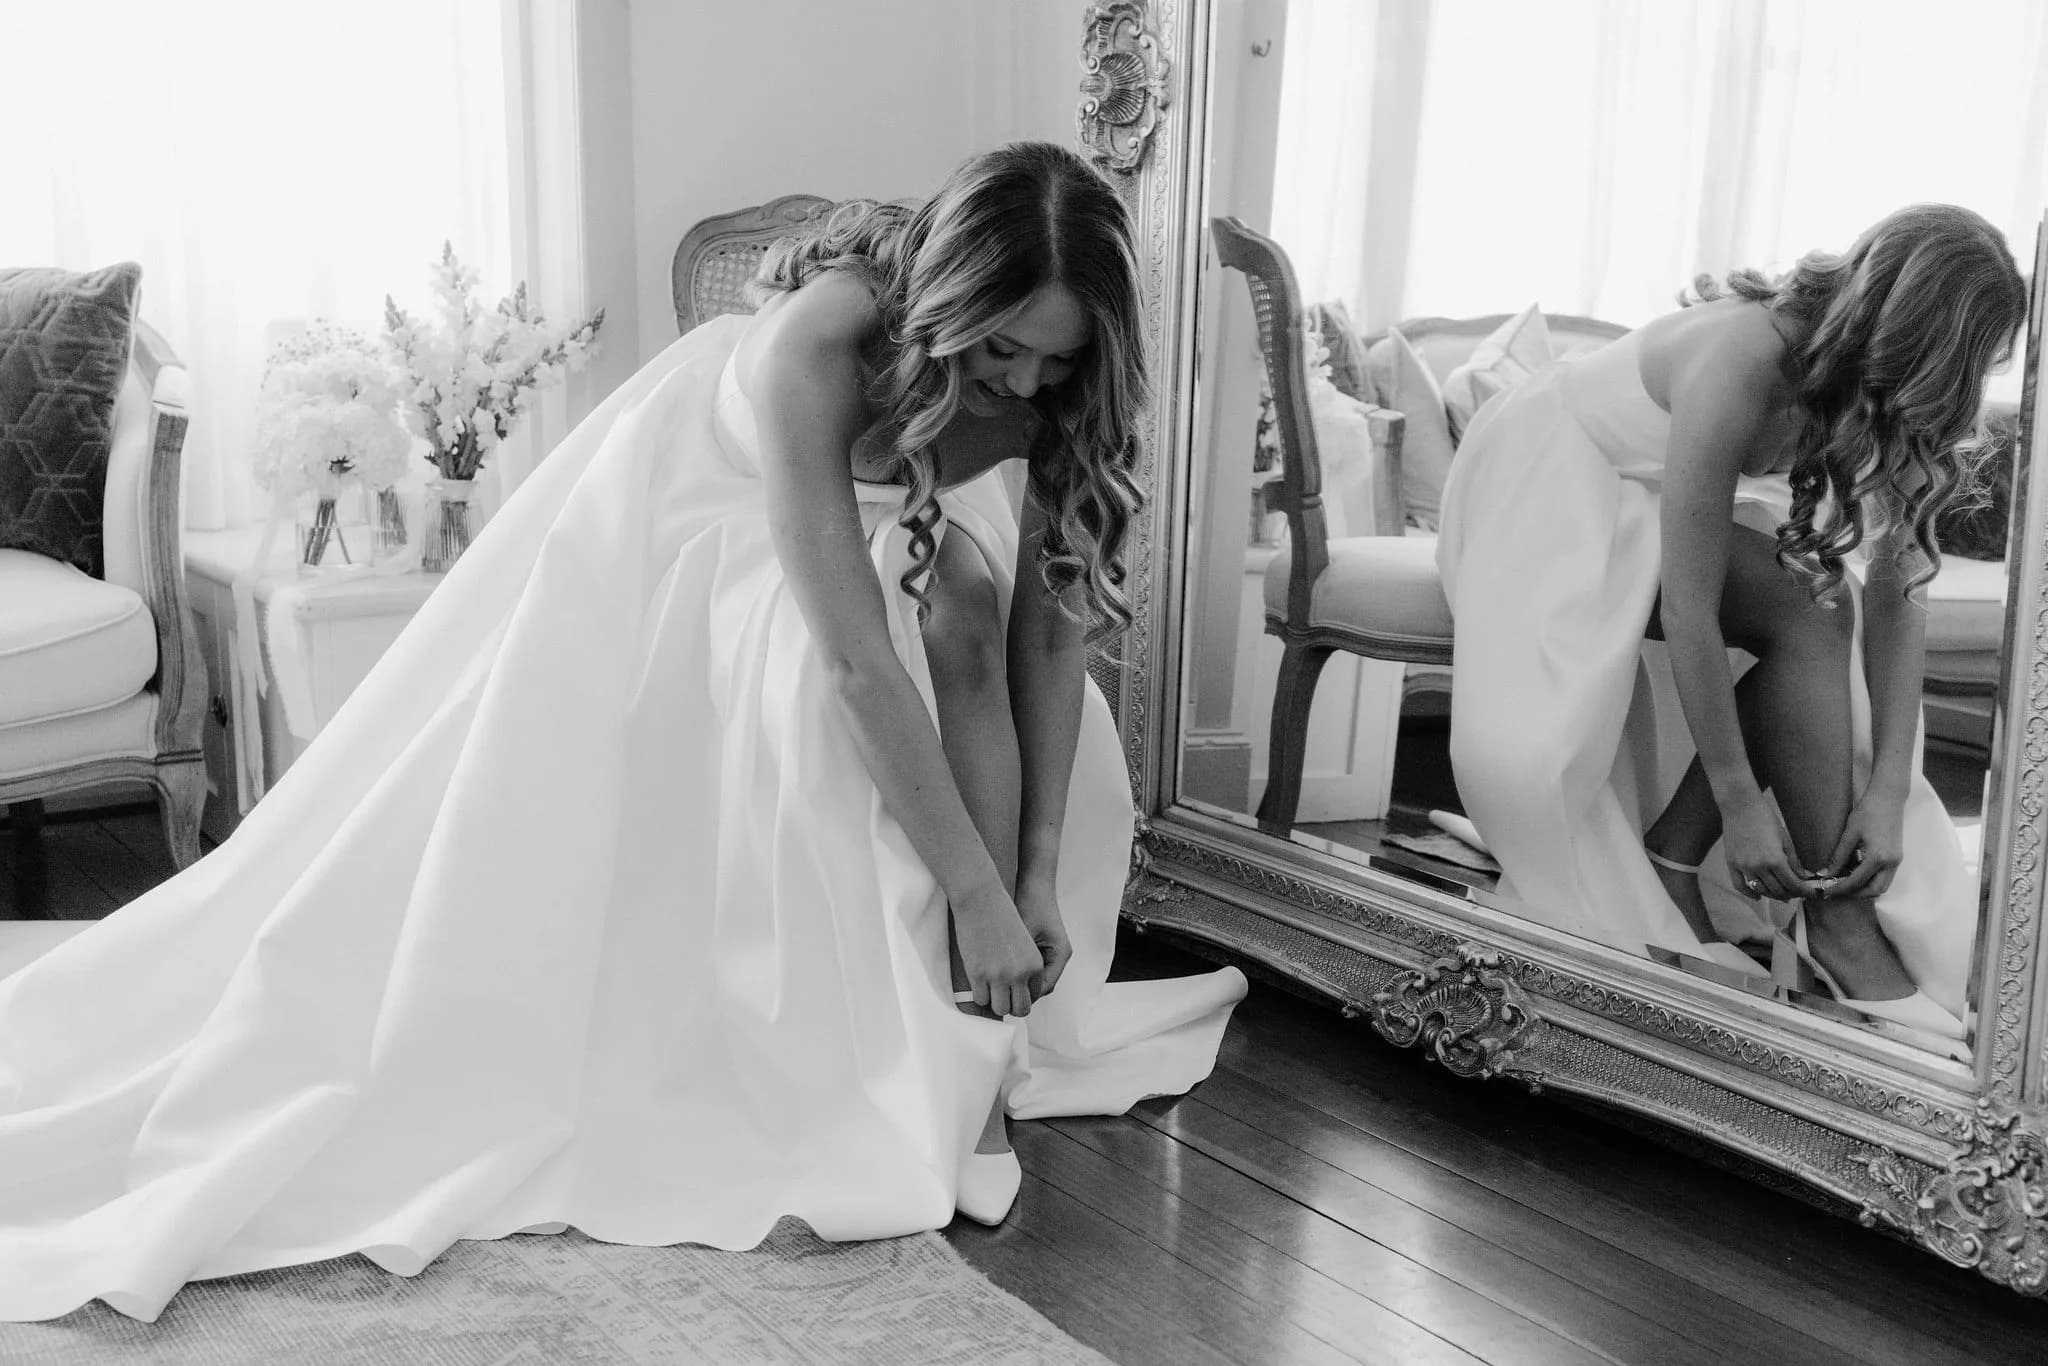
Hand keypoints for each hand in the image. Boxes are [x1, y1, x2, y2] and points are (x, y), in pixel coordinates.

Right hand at [951, 882, 1044, 1019]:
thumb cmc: (1000, 916)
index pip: (1034, 995)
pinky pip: (980, 999)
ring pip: (999, 1009)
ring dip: (994, 1003)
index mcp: (1035, 964)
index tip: (1012, 989)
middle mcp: (1020, 974)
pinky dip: (979, 995)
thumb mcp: (1022, 942)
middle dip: (1011, 1006)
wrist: (981, 899)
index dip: (1021, 994)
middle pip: (1021, 1008)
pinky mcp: (978, 974)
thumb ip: (1024, 965)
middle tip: (1001, 996)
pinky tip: (977, 983)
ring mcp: (999, 976)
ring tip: (989, 990)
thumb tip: (1016, 988)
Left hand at [1015, 875, 1072, 1001]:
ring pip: (1037, 979)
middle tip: (1003, 996)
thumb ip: (1018, 960)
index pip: (1045, 986)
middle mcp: (1059, 956)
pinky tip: (1006, 972)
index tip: (1007, 999)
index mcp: (1060, 954)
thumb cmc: (1032, 904)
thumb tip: (1004, 983)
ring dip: (1022, 983)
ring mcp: (1052, 952)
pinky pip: (1033, 969)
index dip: (1026, 995)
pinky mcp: (1043, 948)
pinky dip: (1021, 973)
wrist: (1035, 886)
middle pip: (1042, 986)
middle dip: (1024, 992)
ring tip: (1003, 986)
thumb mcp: (1023, 935)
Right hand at [1719, 794, 1824, 902]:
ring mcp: (1744, 867)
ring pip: (1762, 891)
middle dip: (1791, 894)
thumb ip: (1794, 861)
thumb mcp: (1785, 839)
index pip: (1793, 884)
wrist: (1740, 806)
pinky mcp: (1732, 864)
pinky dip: (1750, 894)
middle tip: (1798, 892)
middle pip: (1778, 890)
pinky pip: (1741, 886)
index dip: (1804, 891)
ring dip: (1774, 895)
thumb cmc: (1765, 818)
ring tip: (1783, 893)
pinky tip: (1759, 896)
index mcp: (1775, 860)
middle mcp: (1758, 867)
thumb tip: (1804, 877)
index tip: (1811, 893)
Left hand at [1819, 787, 1906, 900]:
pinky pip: (1885, 876)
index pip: (1857, 882)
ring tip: (1844, 883)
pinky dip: (1871, 880)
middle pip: (1874, 890)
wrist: (1888, 797)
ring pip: (1882, 886)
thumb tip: (1824, 873)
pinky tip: (1856, 873)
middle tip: (1836, 890)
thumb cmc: (1868, 812)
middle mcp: (1891, 863)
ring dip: (1864, 888)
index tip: (1825, 890)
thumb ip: (1838, 856)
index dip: (1840, 888)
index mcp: (1878, 858)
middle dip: (1855, 894)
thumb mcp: (1849, 834)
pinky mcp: (1897, 856)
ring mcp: (1896, 860)